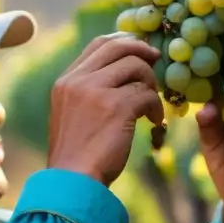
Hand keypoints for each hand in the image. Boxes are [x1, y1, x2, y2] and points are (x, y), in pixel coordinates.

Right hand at [48, 34, 164, 186]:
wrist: (72, 180)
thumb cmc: (76, 155)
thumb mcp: (71, 114)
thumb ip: (88, 91)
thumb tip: (119, 74)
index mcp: (66, 81)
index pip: (99, 44)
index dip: (125, 42)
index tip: (140, 51)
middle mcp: (79, 80)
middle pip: (119, 47)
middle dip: (143, 52)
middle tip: (157, 63)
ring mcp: (97, 91)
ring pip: (137, 68)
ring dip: (151, 85)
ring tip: (152, 106)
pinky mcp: (117, 107)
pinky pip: (146, 94)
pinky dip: (155, 107)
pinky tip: (154, 122)